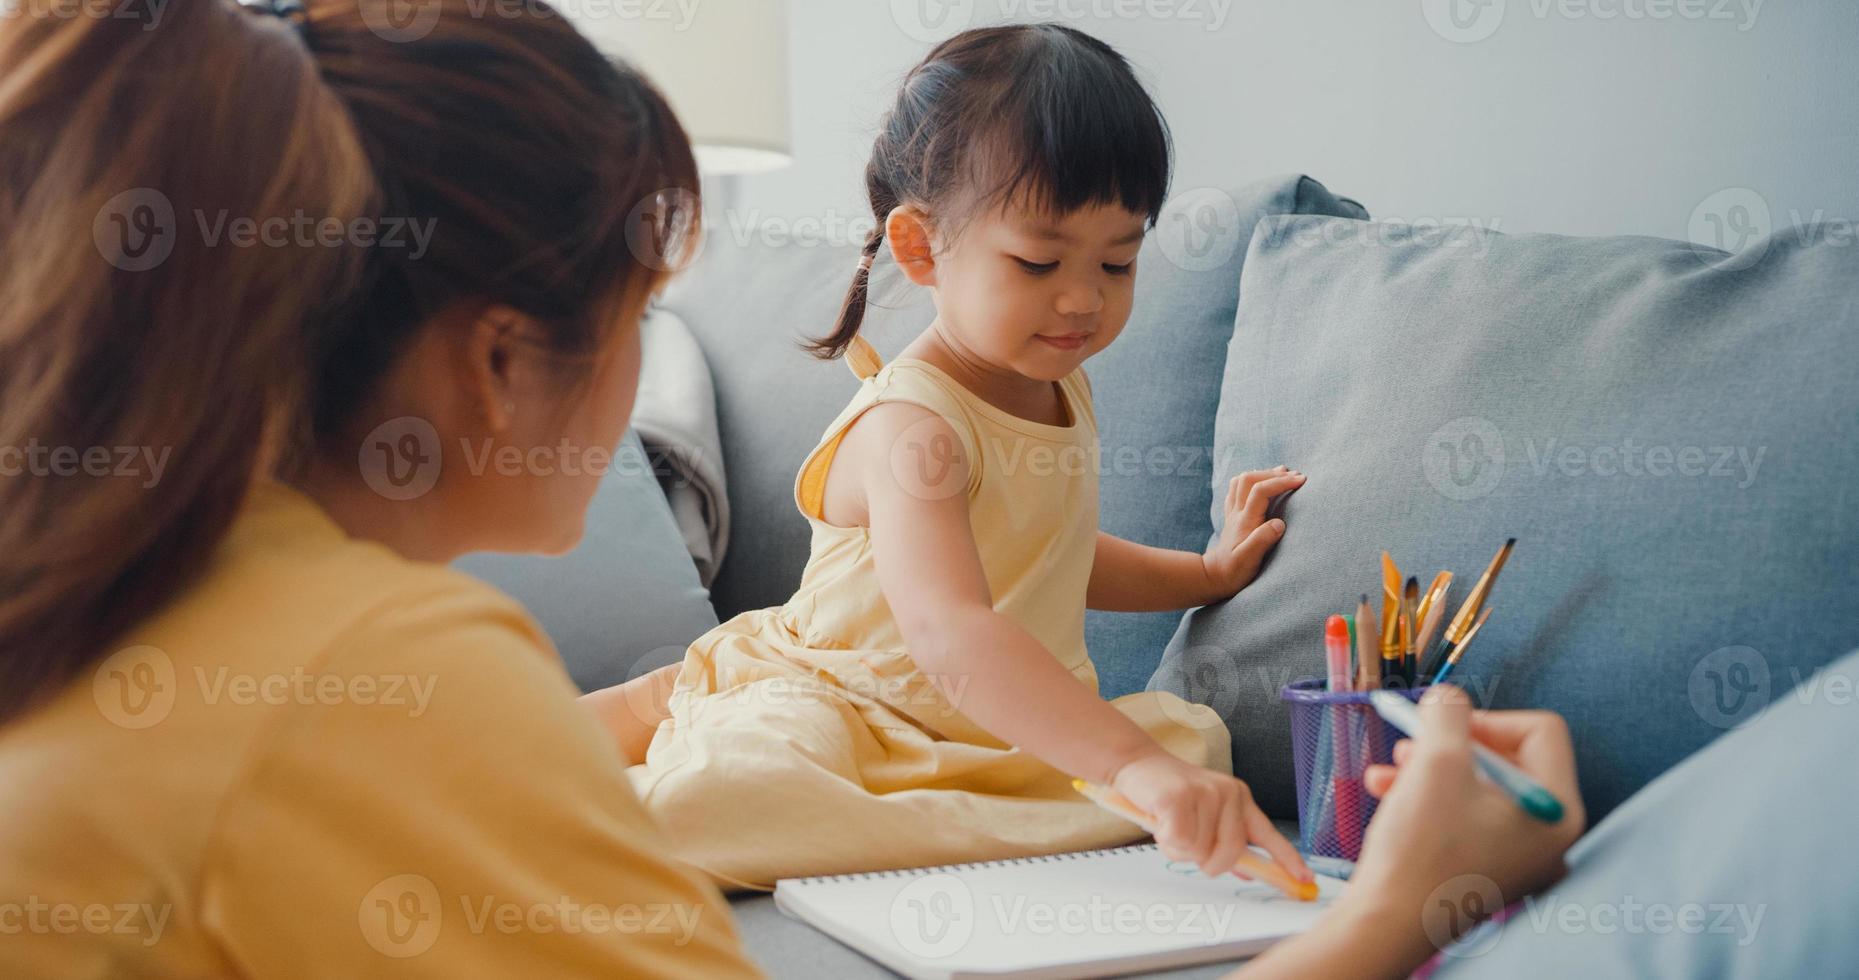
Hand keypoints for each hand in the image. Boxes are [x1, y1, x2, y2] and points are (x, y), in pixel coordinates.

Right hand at [1108, 751, 1311, 881]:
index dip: (1286, 861)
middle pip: (1230, 854)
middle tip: (1186, 844)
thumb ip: (1225, 841)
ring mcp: (1205, 792)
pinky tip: (1159, 819)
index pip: (1268, 834)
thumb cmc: (1170, 796)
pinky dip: (1165, 840)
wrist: (1136, 763)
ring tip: (1168, 824)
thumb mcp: (1204, 817)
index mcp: (1240, 799)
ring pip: (1199, 851)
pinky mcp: (1179, 796)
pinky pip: (1179, 841)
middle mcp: (1229, 793)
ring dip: (1178, 848)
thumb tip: (1247, 872)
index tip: (1304, 882)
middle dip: (1206, 862)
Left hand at [1201, 466, 1304, 600]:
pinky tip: (1261, 481)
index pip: (1261, 491)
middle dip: (1273, 474)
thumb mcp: (1248, 560)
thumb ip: (1262, 540)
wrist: (1214, 577)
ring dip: (1262, 473)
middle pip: (1250, 479)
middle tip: (1296, 476)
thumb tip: (1279, 523)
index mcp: (1245, 521)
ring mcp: (1233, 513)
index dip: (1281, 482)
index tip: (1301, 481)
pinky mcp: (1232, 516)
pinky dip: (1251, 480)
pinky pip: (1237, 489)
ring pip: (1241, 481)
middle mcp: (1237, 512)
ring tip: (1282, 472)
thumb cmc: (1233, 572)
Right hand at [1342, 687, 1584, 958]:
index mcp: (1556, 809)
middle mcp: (1547, 834)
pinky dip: (1427, 795)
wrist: (1387, 924)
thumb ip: (1449, 714)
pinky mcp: (1484, 865)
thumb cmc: (1420, 852)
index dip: (1487, 717)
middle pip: (1507, 755)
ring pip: (1477, 783)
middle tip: (1410, 742)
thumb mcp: (1436, 762)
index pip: (1541, 730)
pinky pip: (1463, 812)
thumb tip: (1450, 698)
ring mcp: (1516, 853)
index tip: (1442, 726)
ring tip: (1389, 769)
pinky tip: (1386, 792)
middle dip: (1451, 743)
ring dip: (1430, 766)